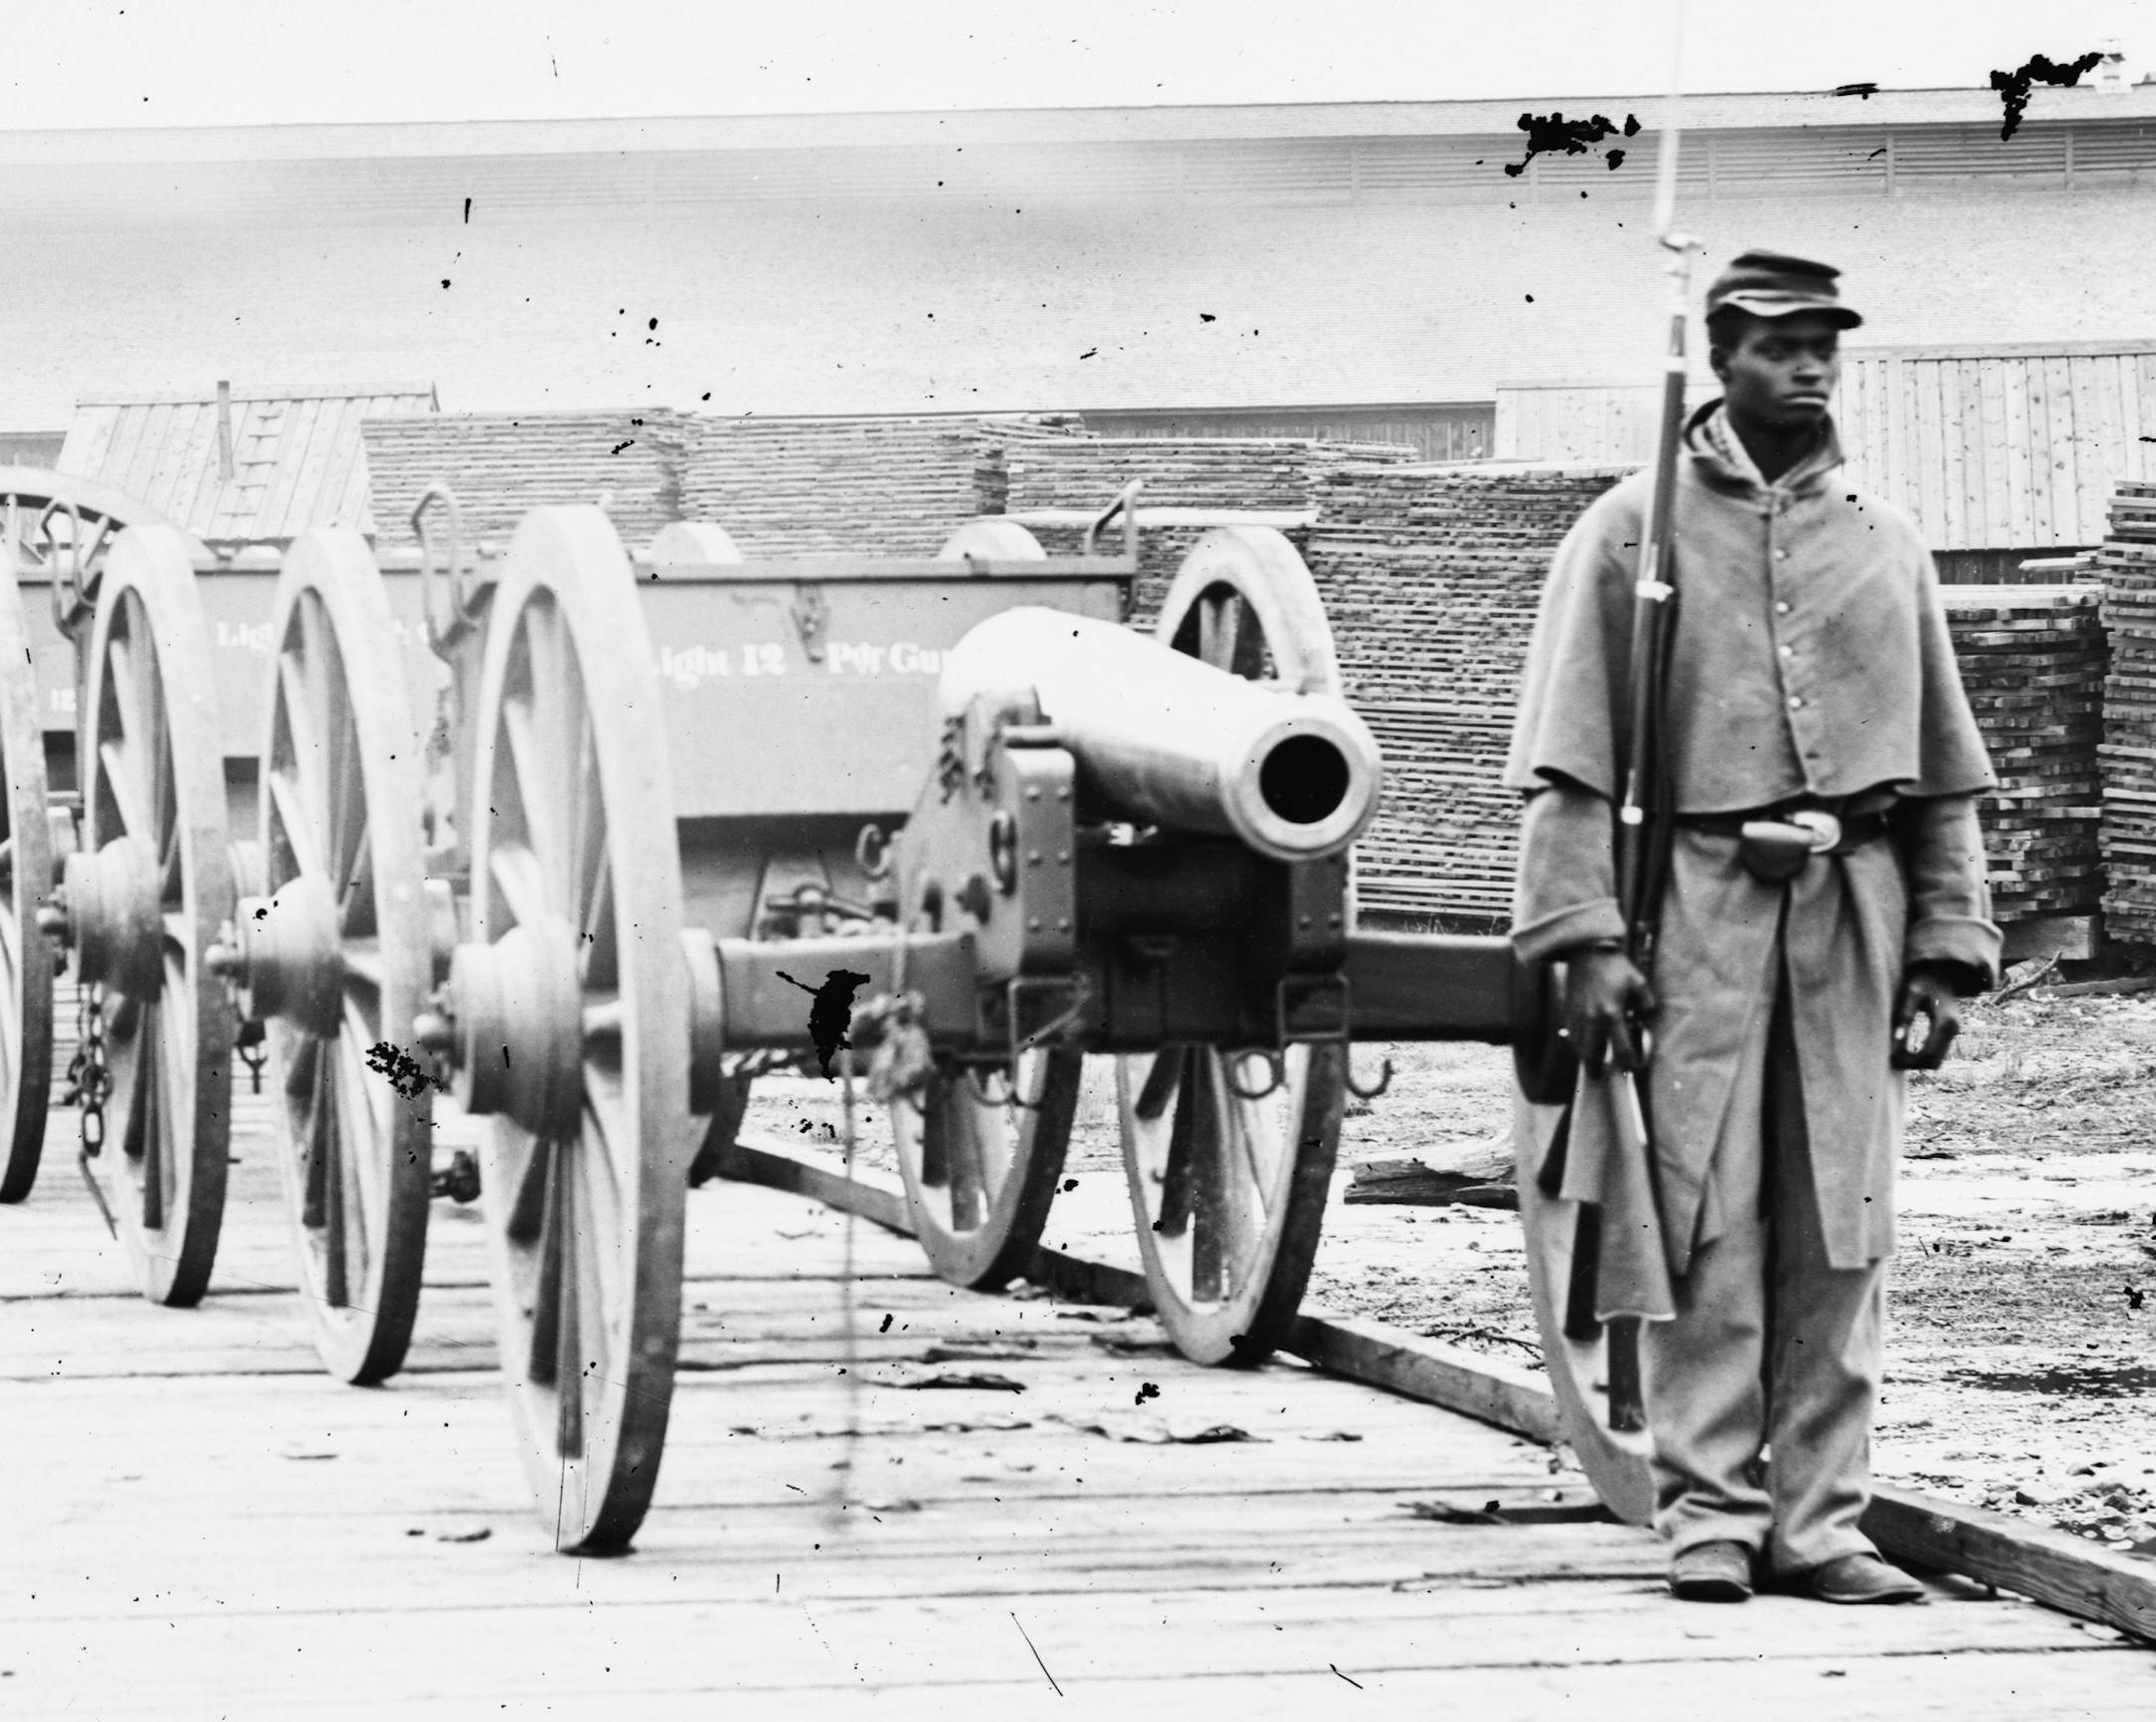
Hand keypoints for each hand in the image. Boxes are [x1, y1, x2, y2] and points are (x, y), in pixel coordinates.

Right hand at [1562, 947, 1656, 1074]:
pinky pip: (1570, 1033)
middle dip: (1596, 1068)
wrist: (1587, 950)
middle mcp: (1592, 1019)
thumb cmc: (1615, 966)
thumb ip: (1645, 1002)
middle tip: (1600, 1074)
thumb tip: (1644, 1016)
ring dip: (1585, 1055)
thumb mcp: (1638, 982)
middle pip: (1591, 1055)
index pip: (1622, 1049)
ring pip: (1577, 1046)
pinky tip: (1583, 1041)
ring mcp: (1577, 1015)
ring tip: (1591, 1060)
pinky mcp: (1567, 1009)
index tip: (1631, 1068)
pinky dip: (1576, 1041)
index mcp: (1612, 1014)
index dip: (1628, 1063)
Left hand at [1891, 964, 1962, 1069]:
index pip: (1927, 1054)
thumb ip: (1904, 1016)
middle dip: (1912, 1064)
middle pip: (1934, 1062)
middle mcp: (1954, 1029)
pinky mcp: (1950, 1030)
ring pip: (1936, 1060)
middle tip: (1891, 1057)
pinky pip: (1937, 1052)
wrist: (1939, 969)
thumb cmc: (1922, 979)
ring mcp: (1954, 1031)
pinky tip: (1905, 1047)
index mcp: (1945, 1022)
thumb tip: (1896, 1040)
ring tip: (1896, 1052)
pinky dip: (1922, 1054)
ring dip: (1917, 1061)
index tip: (1890, 1058)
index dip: (1908, 1061)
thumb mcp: (1910, 994)